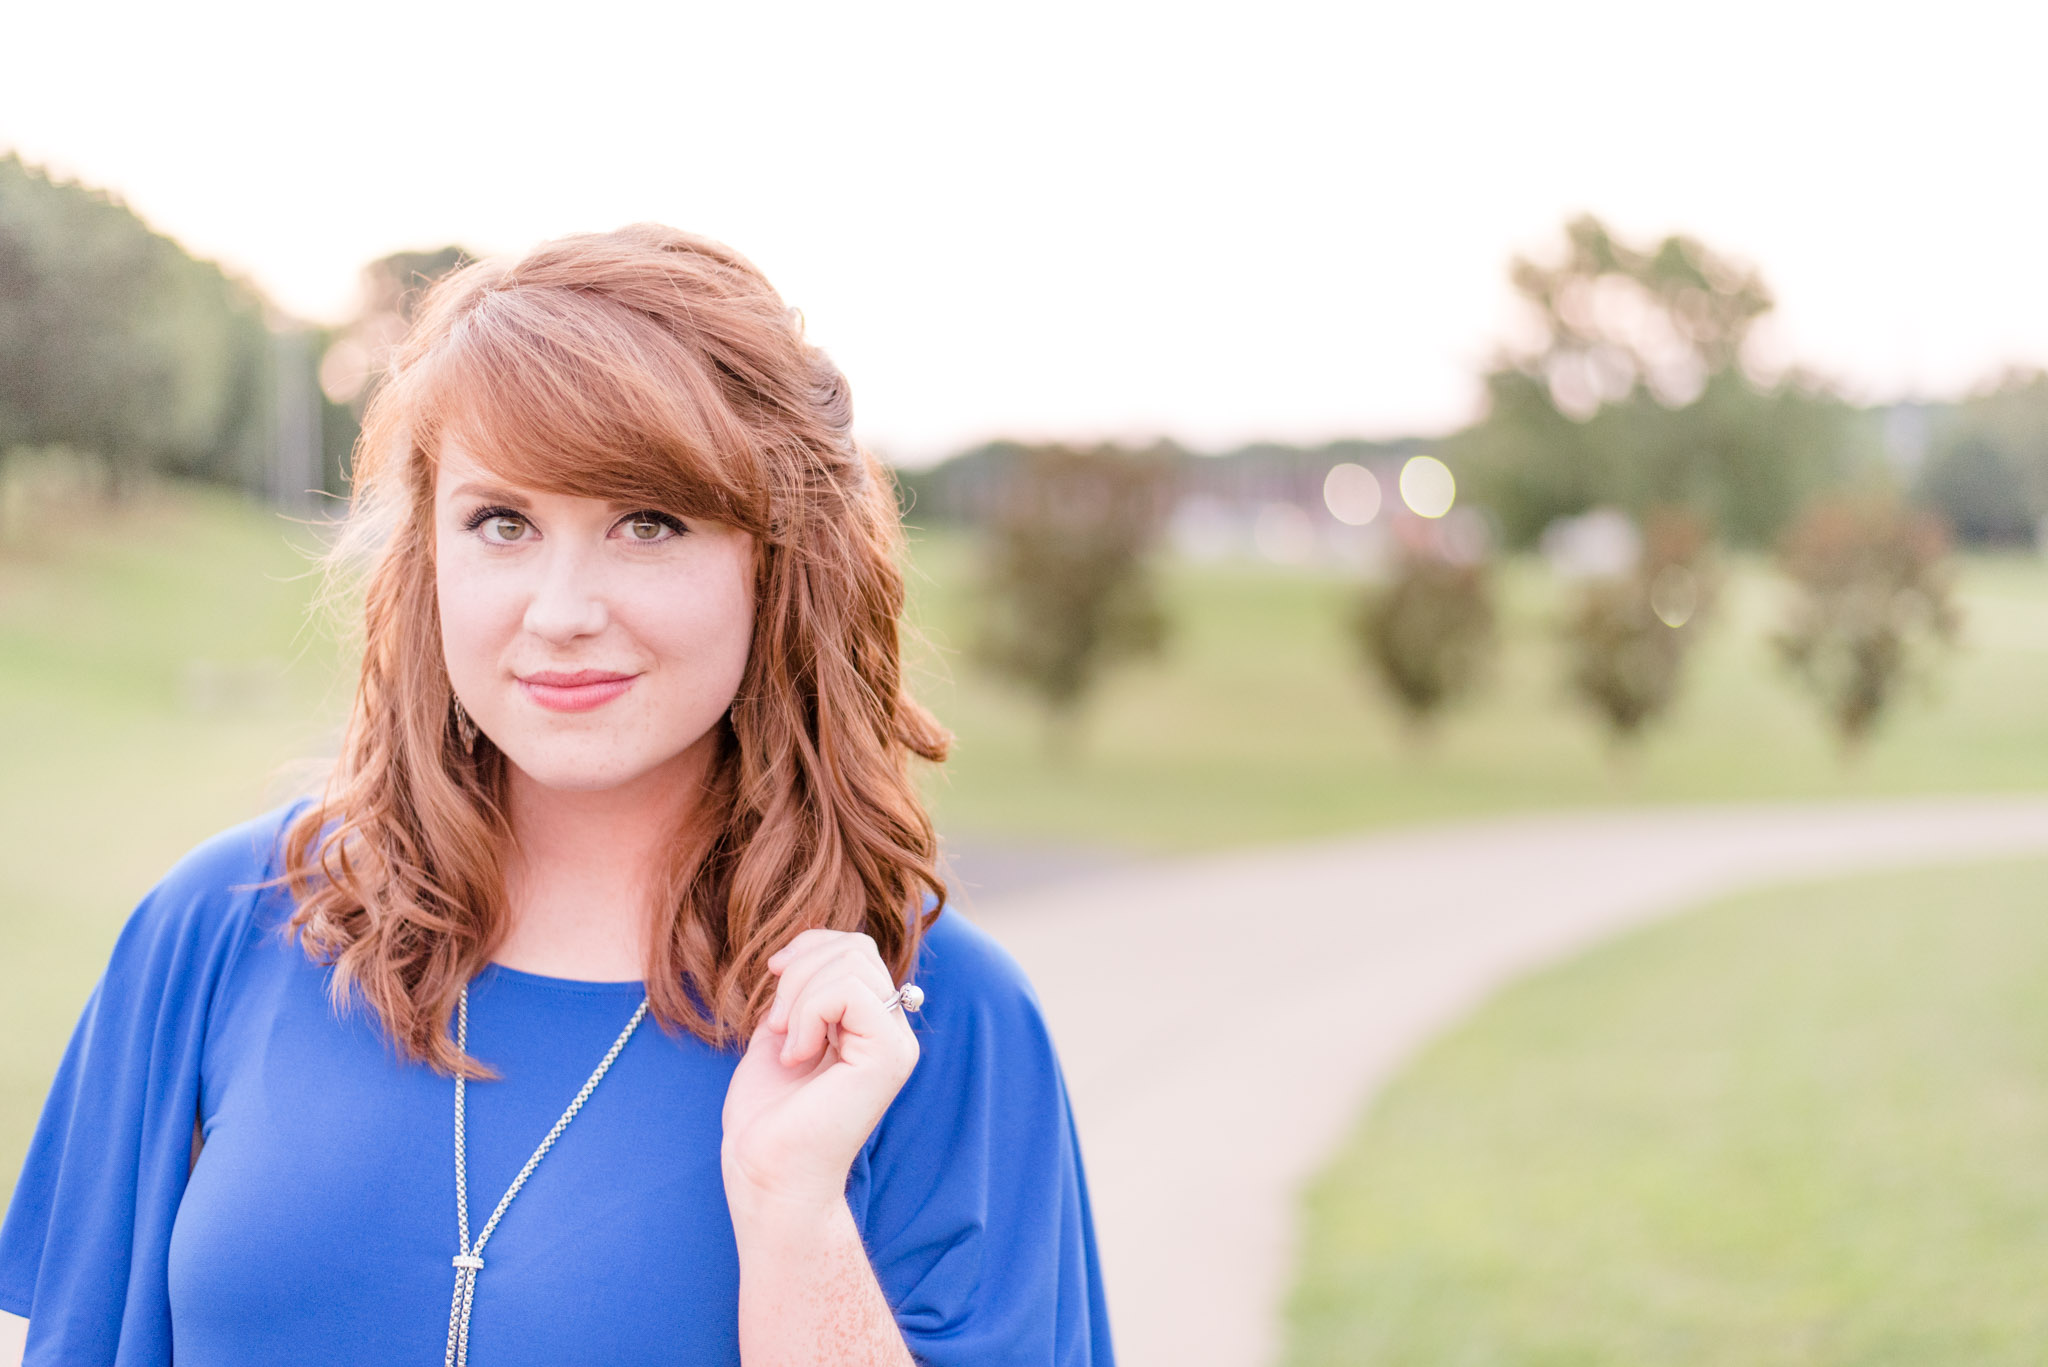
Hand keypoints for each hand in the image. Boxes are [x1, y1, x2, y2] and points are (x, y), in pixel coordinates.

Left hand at [721, 930, 920, 1223]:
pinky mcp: (889, 1058)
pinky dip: (808, 1012)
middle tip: (776, 1025)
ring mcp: (896, 1045)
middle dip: (799, 969)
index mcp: (870, 1026)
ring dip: (799, 994)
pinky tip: (796, 1055)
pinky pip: (849, 991)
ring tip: (786, 1042)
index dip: (809, 947)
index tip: (772, 975)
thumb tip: (805, 946)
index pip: (855, 949)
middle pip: (856, 948)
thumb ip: (801, 993)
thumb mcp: (780, 1033)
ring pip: (852, 963)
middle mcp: (893, 1033)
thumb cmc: (766, 1118)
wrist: (766, 1175)